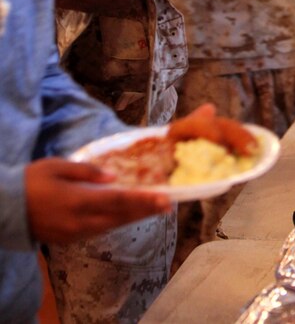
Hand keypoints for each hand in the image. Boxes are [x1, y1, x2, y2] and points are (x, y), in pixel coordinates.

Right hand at [25, 157, 171, 243]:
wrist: (6, 209)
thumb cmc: (32, 181)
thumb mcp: (58, 166)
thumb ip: (87, 172)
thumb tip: (114, 176)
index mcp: (77, 201)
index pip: (117, 201)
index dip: (143, 201)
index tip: (164, 198)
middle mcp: (80, 221)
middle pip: (120, 217)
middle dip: (145, 210)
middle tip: (169, 204)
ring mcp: (76, 233)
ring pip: (112, 226)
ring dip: (134, 217)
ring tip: (155, 208)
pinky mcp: (71, 238)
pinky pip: (101, 230)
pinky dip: (118, 222)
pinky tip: (129, 214)